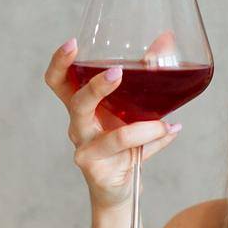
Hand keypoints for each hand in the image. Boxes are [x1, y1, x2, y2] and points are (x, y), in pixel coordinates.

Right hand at [44, 37, 180, 210]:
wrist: (122, 187)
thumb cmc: (125, 143)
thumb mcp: (134, 107)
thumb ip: (147, 76)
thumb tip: (166, 40)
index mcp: (81, 107)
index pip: (59, 82)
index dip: (60, 63)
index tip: (72, 43)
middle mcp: (78, 126)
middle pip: (75, 103)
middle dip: (95, 87)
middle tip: (117, 72)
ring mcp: (86, 150)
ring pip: (112, 136)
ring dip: (142, 128)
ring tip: (163, 122)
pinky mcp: (99, 170)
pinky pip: (129, 154)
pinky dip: (153, 141)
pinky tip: (169, 130)